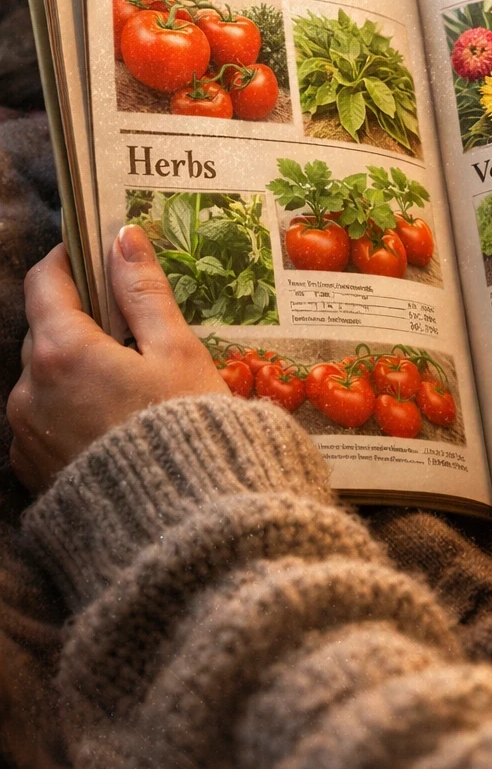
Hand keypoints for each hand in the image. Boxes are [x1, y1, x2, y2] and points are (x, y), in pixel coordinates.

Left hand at [7, 225, 227, 492]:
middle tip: (132, 321)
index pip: (46, 281)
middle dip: (81, 317)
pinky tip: (117, 421)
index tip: (98, 251)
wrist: (180, 532)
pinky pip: (45, 421)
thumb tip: (123, 236)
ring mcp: (26, 436)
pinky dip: (72, 409)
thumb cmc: (187, 431)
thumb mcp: (177, 351)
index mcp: (62, 351)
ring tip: (133, 380)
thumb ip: (144, 291)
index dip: (71, 258)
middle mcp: (29, 391)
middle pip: (45, 329)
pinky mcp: (34, 473)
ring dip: (76, 367)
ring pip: (44, 378)